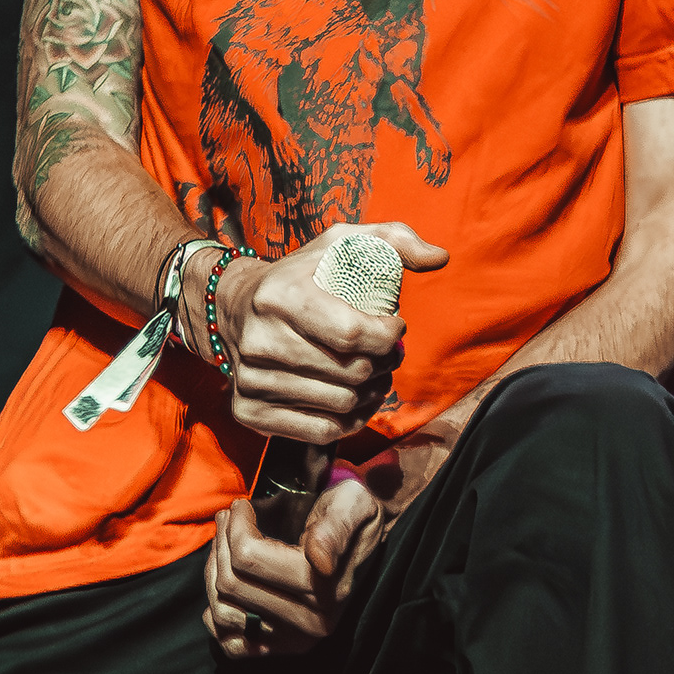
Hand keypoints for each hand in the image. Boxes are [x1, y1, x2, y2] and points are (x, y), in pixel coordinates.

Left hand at [200, 464, 393, 659]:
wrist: (361, 539)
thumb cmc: (350, 515)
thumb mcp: (352, 505)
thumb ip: (335, 529)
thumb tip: (320, 560)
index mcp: (325, 588)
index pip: (249, 558)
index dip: (236, 525)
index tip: (242, 505)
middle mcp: (311, 623)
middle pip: (231, 584)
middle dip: (222, 543)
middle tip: (228, 519)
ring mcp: (293, 640)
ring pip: (223, 611)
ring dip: (213, 573)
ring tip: (224, 545)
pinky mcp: (279, 649)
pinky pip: (231, 644)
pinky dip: (217, 618)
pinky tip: (224, 589)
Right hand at [218, 221, 448, 446]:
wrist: (234, 305)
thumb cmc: (302, 275)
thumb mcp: (343, 244)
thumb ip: (395, 242)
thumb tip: (439, 258)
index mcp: (281, 295)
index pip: (353, 334)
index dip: (389, 336)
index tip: (394, 326)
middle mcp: (259, 340)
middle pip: (352, 373)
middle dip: (384, 365)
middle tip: (386, 354)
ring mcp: (250, 379)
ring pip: (342, 405)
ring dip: (372, 394)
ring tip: (373, 374)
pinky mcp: (249, 411)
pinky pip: (321, 431)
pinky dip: (349, 421)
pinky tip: (355, 400)